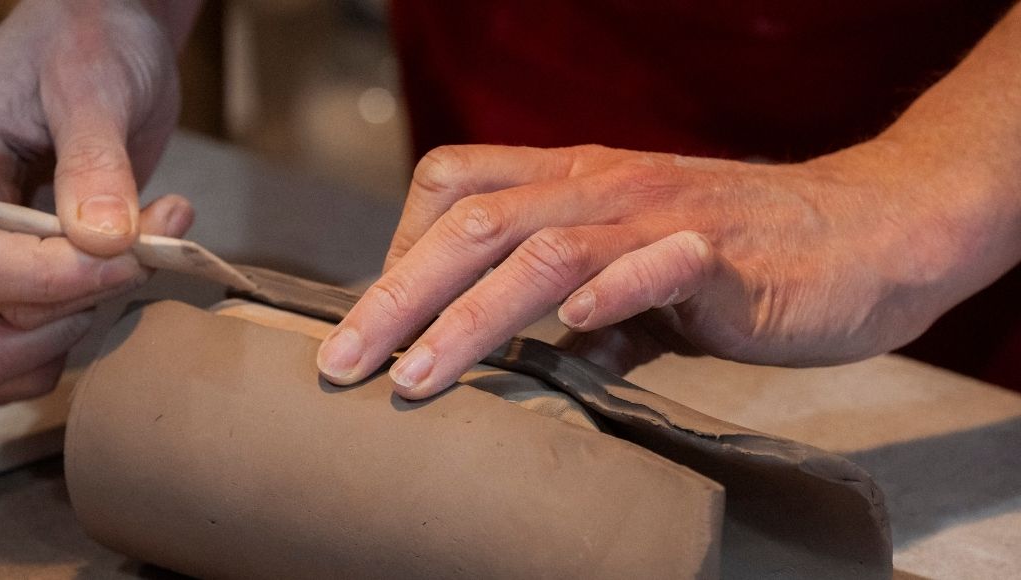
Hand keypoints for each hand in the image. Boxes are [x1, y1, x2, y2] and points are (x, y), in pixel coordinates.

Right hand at [0, 0, 194, 403]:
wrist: (107, 37)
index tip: (128, 254)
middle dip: (79, 298)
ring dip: (88, 317)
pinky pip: (33, 350)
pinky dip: (86, 330)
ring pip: (7, 354)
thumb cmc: (87, 40)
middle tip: (151, 239)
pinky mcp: (23, 279)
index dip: (51, 279)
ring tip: (151, 243)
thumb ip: (95, 162)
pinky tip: (134, 269)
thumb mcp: (94, 83)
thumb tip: (102, 241)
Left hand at [317, 140, 1013, 398]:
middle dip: (395, 295)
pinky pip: (655, 265)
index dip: (400, 245)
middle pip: (473, 223)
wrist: (868, 233)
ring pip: (540, 251)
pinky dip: (606, 294)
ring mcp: (659, 216)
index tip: (376, 318)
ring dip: (469, 315)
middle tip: (343, 361)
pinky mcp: (720, 256)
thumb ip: (582, 308)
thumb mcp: (641, 273)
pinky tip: (567, 334)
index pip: (455, 183)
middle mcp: (603, 186)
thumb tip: (534, 360)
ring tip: (417, 378)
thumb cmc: (748, 256)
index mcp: (576, 181)